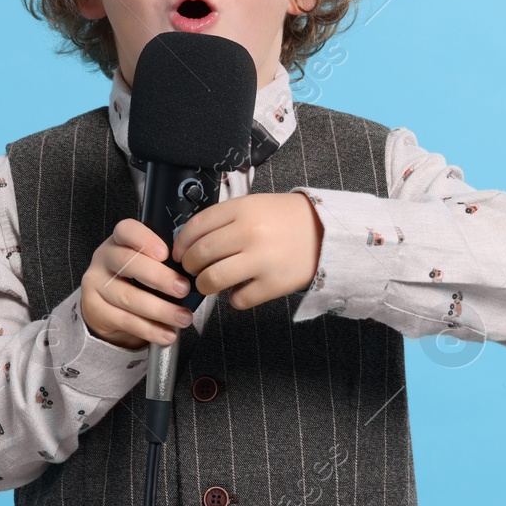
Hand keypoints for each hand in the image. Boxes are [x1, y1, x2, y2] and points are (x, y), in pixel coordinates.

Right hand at [80, 218, 194, 349]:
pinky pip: (125, 320)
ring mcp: (96, 283)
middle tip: (183, 289)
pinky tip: (167, 334)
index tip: (166, 253)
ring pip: (128, 297)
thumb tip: (196, 272)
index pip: (126, 230)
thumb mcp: (147, 263)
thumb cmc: (136, 279)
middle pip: (127, 262)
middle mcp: (104, 258)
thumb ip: (165, 262)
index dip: (145, 239)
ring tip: (183, 318)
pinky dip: (150, 329)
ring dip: (160, 309)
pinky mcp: (95, 309)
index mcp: (119, 240)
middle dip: (159, 277)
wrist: (107, 307)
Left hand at [172, 192, 321, 310]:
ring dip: (204, 285)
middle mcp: (249, 233)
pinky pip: (239, 300)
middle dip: (189, 266)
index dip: (181, 243)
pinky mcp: (274, 284)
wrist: (326, 232)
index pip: (196, 227)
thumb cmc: (285, 219)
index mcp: (242, 209)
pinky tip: (240, 290)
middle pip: (199, 255)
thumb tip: (189, 241)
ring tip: (208, 283)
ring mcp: (262, 259)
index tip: (179, 253)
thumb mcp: (254, 206)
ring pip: (212, 279)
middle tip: (192, 270)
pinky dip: (234, 299)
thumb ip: (224, 219)